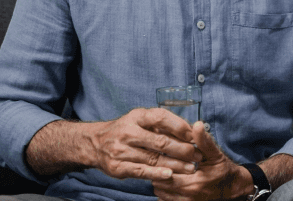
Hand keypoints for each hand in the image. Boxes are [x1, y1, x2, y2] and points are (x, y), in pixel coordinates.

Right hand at [86, 108, 202, 181]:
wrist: (94, 143)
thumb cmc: (126, 129)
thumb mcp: (140, 119)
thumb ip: (162, 124)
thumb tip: (191, 130)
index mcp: (137, 116)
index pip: (161, 118)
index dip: (181, 127)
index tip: (196, 136)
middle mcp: (128, 132)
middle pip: (161, 141)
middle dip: (183, 149)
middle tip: (198, 155)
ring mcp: (121, 150)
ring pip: (154, 158)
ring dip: (176, 164)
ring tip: (191, 168)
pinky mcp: (117, 167)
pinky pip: (141, 171)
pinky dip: (157, 173)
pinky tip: (170, 175)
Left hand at [152, 121, 250, 200]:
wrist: (232, 186)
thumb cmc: (223, 169)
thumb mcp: (215, 154)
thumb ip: (204, 141)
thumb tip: (197, 125)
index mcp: (194, 184)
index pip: (166, 175)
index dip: (160, 165)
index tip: (160, 154)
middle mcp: (188, 197)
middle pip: (160, 185)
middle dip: (158, 172)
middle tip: (159, 160)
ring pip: (160, 193)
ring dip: (160, 182)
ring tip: (163, 169)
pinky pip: (165, 199)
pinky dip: (164, 190)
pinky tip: (169, 180)